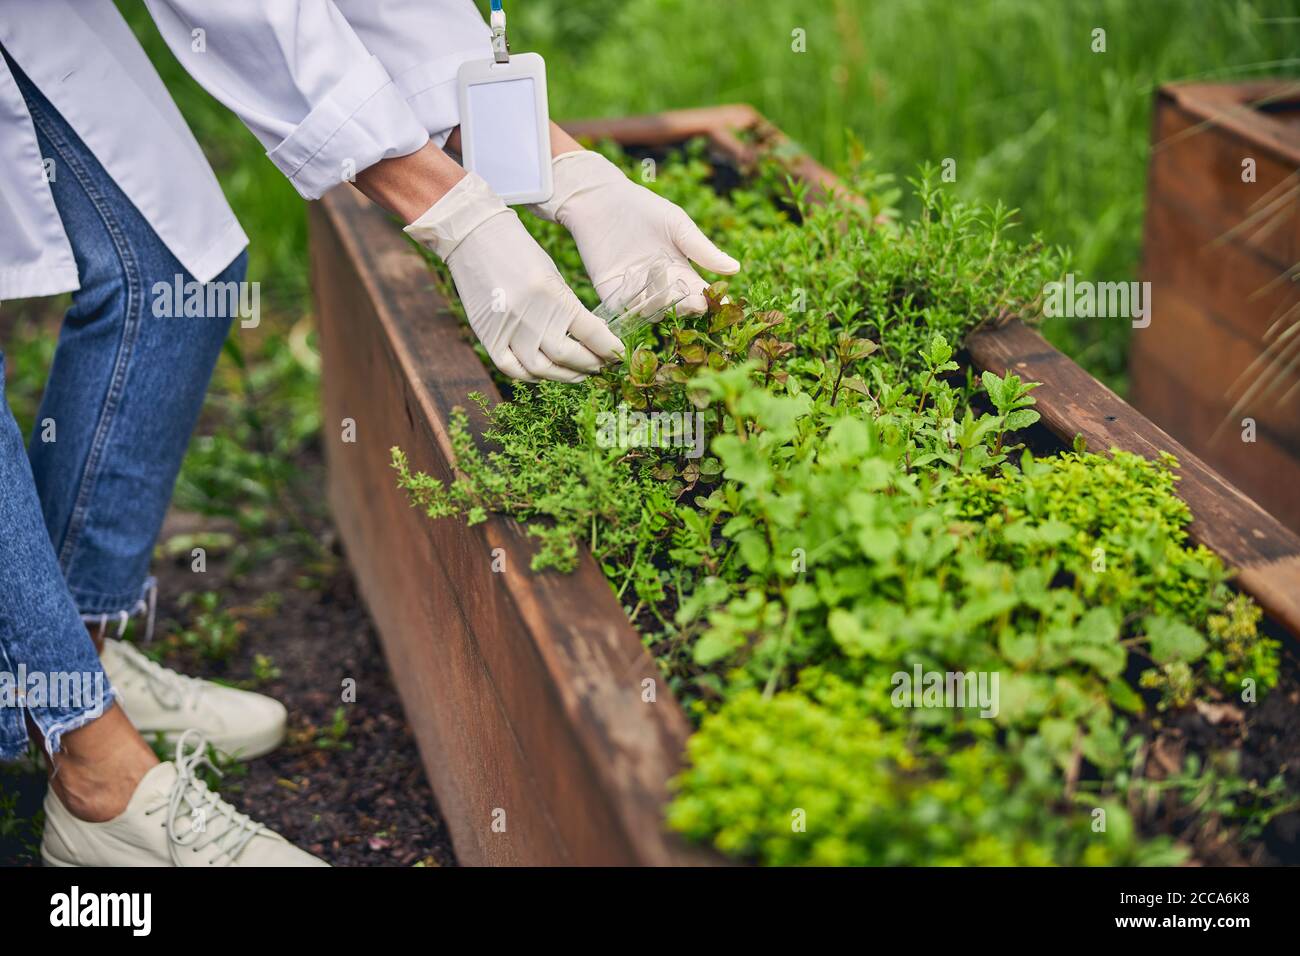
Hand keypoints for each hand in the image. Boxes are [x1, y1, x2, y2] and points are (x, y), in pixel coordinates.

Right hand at [405, 172, 622, 381]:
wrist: (473, 237)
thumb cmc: (519, 251)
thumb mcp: (553, 274)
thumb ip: (570, 308)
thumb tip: (593, 339)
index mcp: (552, 294)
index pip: (591, 333)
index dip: (609, 349)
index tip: (618, 354)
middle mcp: (529, 315)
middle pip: (567, 356)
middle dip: (590, 364)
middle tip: (601, 365)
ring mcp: (505, 329)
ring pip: (541, 369)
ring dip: (565, 376)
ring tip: (579, 374)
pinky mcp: (486, 336)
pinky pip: (511, 369)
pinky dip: (531, 376)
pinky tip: (547, 374)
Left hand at [528, 150, 739, 315]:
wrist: (601, 199)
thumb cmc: (642, 207)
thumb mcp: (677, 225)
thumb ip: (702, 249)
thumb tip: (735, 269)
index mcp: (679, 271)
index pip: (699, 291)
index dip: (711, 299)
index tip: (723, 303)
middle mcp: (658, 286)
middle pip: (677, 304)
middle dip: (688, 304)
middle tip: (697, 302)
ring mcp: (634, 290)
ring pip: (652, 308)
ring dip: (663, 306)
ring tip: (673, 299)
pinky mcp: (610, 291)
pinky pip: (623, 306)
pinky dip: (633, 306)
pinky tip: (643, 302)